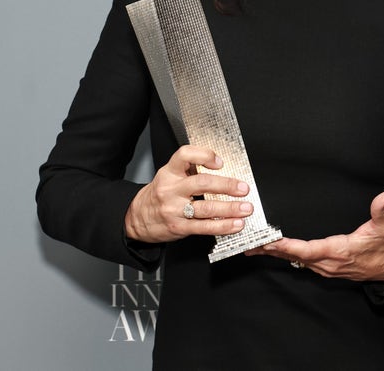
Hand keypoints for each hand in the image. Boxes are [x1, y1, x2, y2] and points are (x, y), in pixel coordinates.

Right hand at [124, 145, 252, 243]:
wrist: (138, 218)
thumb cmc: (160, 194)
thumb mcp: (169, 175)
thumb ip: (190, 168)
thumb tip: (220, 164)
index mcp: (170, 172)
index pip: (185, 155)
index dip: (204, 155)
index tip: (219, 162)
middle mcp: (171, 189)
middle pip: (201, 183)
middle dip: (226, 185)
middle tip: (243, 188)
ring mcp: (174, 209)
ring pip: (206, 208)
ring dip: (230, 209)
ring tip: (245, 208)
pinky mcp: (179, 227)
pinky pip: (204, 227)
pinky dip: (223, 226)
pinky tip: (235, 224)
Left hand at [246, 191, 383, 280]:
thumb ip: (381, 211)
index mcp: (338, 251)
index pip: (308, 249)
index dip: (288, 246)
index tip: (271, 241)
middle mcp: (329, 263)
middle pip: (295, 256)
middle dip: (272, 250)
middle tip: (250, 243)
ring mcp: (326, 268)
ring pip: (296, 260)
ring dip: (276, 254)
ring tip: (255, 247)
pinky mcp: (326, 268)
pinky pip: (302, 262)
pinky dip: (287, 256)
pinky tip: (275, 251)